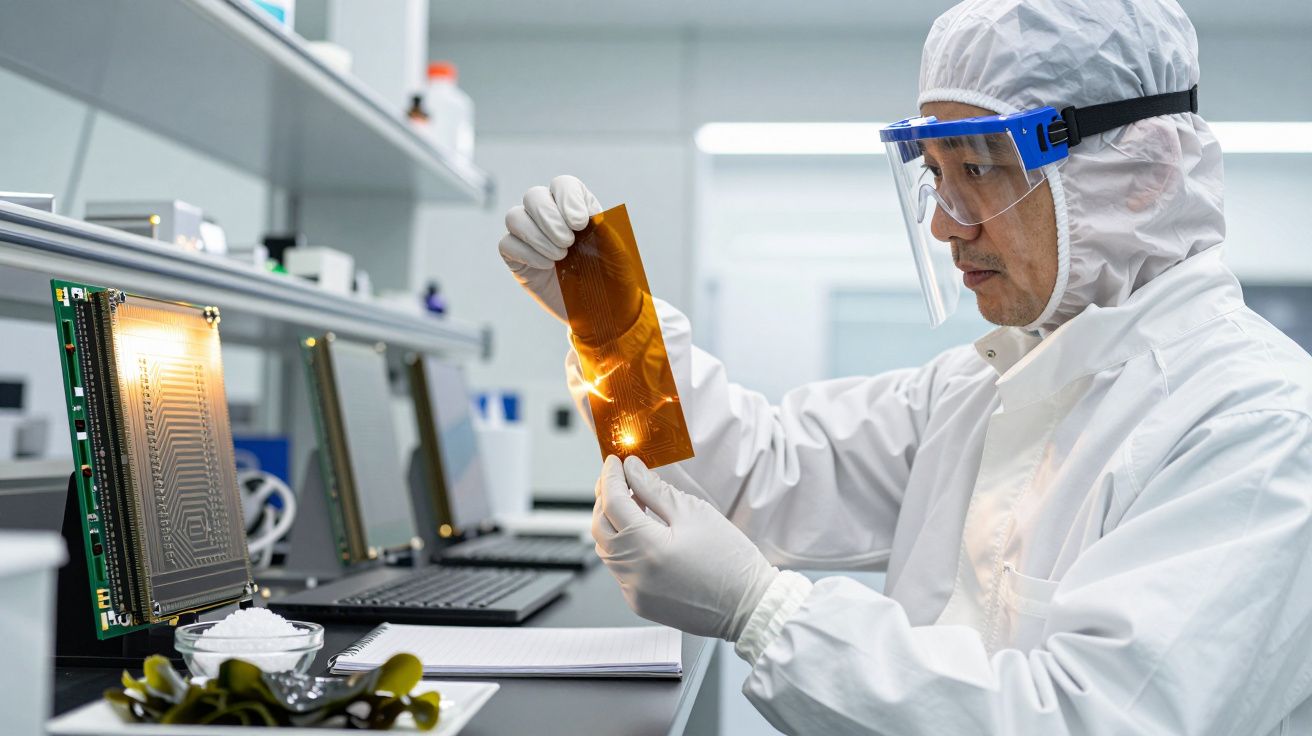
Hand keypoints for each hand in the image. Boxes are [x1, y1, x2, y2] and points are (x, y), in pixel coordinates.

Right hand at [498, 175, 602, 322]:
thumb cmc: (612, 277)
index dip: (567, 198)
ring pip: (514, 217)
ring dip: (537, 236)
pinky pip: (507, 244)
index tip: (581, 224)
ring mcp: (531, 237)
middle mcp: (550, 217)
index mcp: (576, 208)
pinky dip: (527, 253)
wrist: (603, 311)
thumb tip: (579, 215)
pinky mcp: (517, 259)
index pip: (563, 185)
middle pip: (533, 196)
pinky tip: (547, 266)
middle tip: (568, 243)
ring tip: (560, 256)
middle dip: (550, 218)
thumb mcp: (614, 249)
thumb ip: (599, 226)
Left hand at [592, 455, 778, 640]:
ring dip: (613, 523)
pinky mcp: (640, 603)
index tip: (614, 461)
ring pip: (607, 550)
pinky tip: (642, 534)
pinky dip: (624, 547)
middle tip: (618, 477)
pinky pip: (620, 569)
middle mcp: (634, 575)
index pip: (613, 503)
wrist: (750, 608)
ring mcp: (634, 593)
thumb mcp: (695, 514)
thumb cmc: (731, 561)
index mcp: (648, 549)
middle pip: (600, 527)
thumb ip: (656, 490)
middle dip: (605, 498)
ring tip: (633, 502)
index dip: (611, 478)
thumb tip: (633, 470)